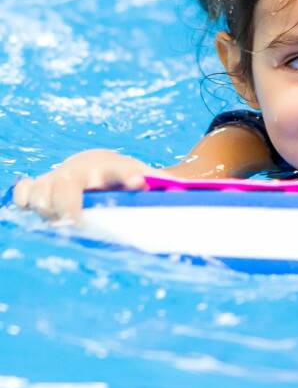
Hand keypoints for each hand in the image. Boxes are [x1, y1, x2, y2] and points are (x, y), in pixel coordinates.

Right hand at [13, 150, 156, 222]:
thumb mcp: (151, 180)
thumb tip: (184, 194)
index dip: (128, 175)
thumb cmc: (128, 178)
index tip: (139, 183)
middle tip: (81, 223)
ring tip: (63, 221)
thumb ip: (166, 187)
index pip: (121, 169)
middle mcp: (82, 171)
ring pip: (40, 191)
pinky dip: (26, 201)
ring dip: (47, 208)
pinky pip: (23, 192)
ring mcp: (58, 178)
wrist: (99, 164)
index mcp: (113, 169)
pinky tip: (41, 213)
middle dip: (70, 205)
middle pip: (66, 185)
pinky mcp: (42, 186)